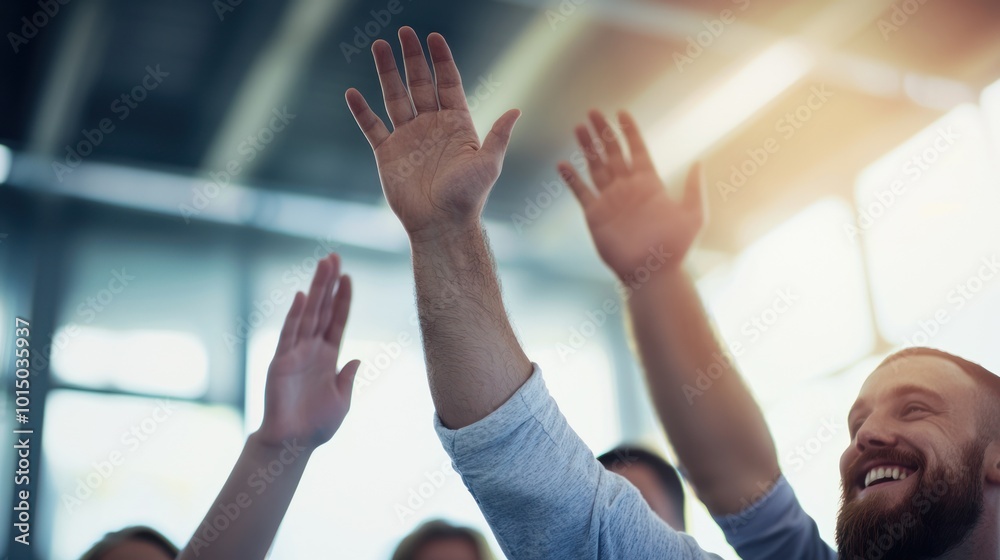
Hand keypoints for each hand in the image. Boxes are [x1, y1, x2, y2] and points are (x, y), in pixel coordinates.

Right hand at [256, 254, 359, 448]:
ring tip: (323, 265)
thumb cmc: (317, 426)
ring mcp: (296, 353)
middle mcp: (312, 350)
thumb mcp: (341, 401)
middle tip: (334, 257)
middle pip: (322, 310)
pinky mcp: (281, 362)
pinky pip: (289, 334)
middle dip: (328, 284)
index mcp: (329, 357)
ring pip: (307, 315)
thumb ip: (348, 378)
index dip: (343, 299)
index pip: (337, 321)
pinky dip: (295, 314)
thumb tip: (357, 358)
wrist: (292, 444)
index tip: (349, 277)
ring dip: (315, 290)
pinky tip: (300, 296)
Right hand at [345, 27, 520, 240]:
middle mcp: (431, 125)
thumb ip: (498, 135)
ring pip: (395, 97)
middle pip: (420, 83)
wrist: (441, 225)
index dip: (441, 60)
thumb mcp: (488, 164)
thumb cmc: (468, 198)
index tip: (434, 37)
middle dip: (412, 58)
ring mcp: (408, 137)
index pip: (448, 83)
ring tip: (379, 46)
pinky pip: (372, 126)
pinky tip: (353, 92)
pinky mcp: (387, 153)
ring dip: (387, 72)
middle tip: (404, 32)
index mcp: (457, 123)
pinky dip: (362, 111)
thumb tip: (516, 110)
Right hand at [559, 110, 705, 280]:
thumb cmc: (675, 248)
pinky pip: (581, 192)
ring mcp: (610, 201)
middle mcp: (627, 188)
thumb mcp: (693, 215)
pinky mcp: (595, 215)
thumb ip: (693, 188)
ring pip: (595, 167)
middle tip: (592, 111)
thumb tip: (699, 162)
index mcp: (649, 184)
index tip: (621, 112)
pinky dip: (571, 179)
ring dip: (587, 147)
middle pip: (612, 153)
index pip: (636, 149)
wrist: (652, 274)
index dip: (628, 131)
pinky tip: (563, 164)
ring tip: (578, 127)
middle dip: (602, 132)